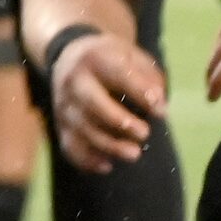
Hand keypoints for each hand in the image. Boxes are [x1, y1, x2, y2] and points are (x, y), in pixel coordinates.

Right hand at [48, 30, 168, 173]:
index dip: (140, 93)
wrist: (69, 56)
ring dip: (109, 145)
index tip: (161, 111)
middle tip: (145, 133)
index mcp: (95, 58)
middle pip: (92, 103)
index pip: (117, 74)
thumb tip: (159, 104)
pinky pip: (69, 146)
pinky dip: (86, 159)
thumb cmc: (110, 59)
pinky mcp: (60, 124)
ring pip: (83, 129)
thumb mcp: (131, 55)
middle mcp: (74, 80)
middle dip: (119, 121)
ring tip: (135, 154)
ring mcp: (64, 104)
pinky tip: (107, 165)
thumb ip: (149, 76)